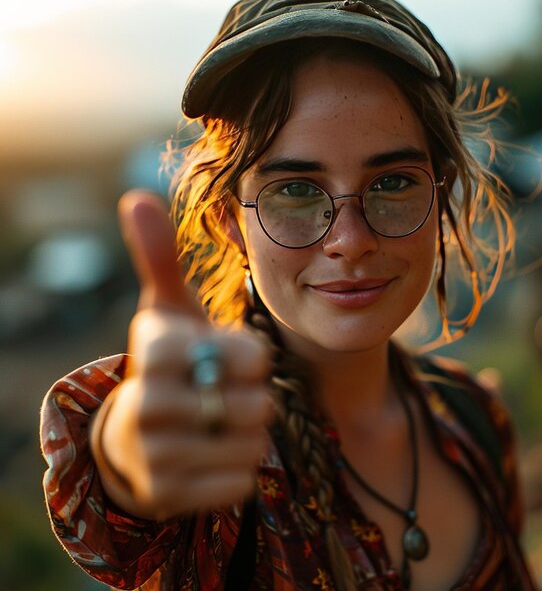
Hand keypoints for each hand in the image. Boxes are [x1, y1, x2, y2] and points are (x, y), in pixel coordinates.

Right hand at [90, 190, 272, 519]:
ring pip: (252, 444)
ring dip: (247, 433)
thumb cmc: (167, 363)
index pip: (252, 357)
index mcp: (155, 350)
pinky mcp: (167, 494)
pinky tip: (210, 455)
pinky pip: (241, 482)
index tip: (226, 359)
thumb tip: (135, 196)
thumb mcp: (166, 311)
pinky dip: (238, 469)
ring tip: (216, 423)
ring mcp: (153, 455)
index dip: (253, 360)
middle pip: (257, 404)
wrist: (134, 435)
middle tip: (222, 395)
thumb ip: (159, 259)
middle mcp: (146, 403)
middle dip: (252, 399)